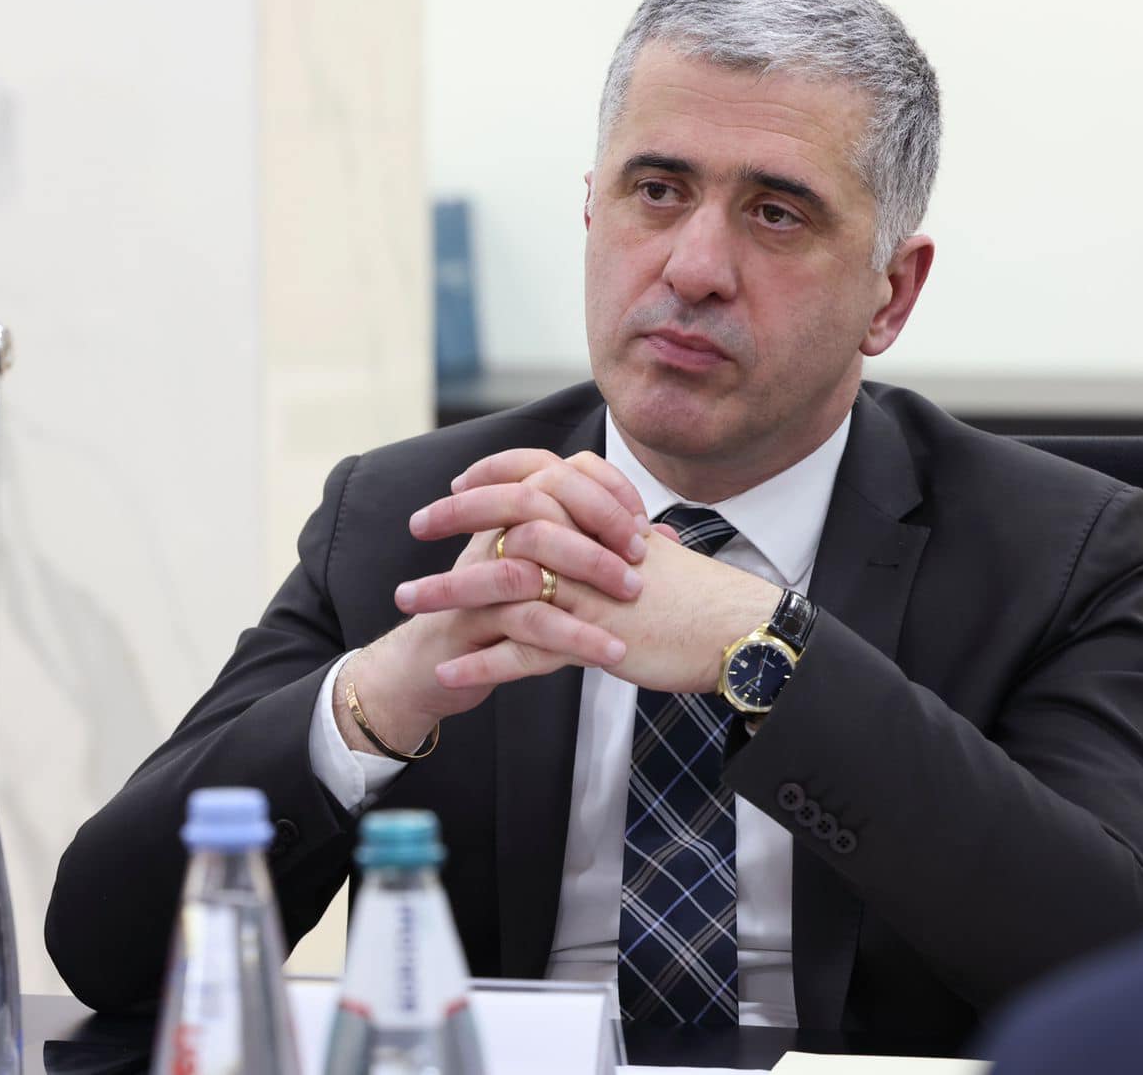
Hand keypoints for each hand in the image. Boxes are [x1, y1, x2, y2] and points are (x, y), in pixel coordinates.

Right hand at [337, 451, 650, 753]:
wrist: (434, 670)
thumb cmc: (501, 617)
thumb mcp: (552, 576)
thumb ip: (602, 549)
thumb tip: (665, 536)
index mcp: (508, 518)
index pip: (557, 473)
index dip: (604, 489)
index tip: (642, 523)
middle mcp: (489, 539)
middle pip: (542, 505)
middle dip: (600, 528)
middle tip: (642, 559)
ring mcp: (474, 580)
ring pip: (533, 568)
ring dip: (588, 582)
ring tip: (631, 601)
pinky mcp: (470, 626)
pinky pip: (527, 626)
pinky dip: (574, 638)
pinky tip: (611, 654)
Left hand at [411, 448, 779, 694]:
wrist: (734, 629)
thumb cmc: (693, 593)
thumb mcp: (647, 546)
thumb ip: (607, 529)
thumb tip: (582, 514)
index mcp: (602, 516)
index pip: (537, 473)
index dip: (493, 474)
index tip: (459, 483)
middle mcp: (590, 545)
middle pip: (507, 520)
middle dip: (453, 521)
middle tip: (414, 527)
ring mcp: (587, 592)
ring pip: (503, 584)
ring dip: (448, 594)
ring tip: (407, 604)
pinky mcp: (591, 640)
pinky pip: (524, 650)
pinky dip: (482, 660)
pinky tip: (448, 670)